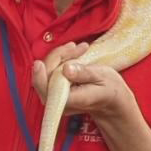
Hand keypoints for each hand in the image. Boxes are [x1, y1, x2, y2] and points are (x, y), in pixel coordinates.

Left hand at [29, 42, 150, 150]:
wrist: (111, 101)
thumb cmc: (109, 90)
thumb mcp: (103, 77)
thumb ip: (84, 74)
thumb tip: (66, 69)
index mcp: (71, 101)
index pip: (48, 91)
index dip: (40, 77)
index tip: (39, 63)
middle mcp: (59, 103)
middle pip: (44, 77)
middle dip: (57, 57)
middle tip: (75, 47)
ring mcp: (55, 98)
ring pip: (46, 72)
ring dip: (59, 56)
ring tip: (78, 49)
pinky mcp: (54, 91)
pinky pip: (50, 72)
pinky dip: (60, 60)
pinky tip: (73, 53)